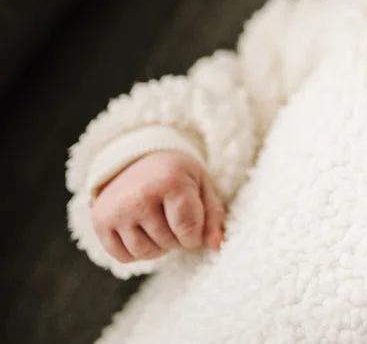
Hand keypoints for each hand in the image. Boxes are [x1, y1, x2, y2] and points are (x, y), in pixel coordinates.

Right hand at [91, 150, 225, 262]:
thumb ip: (213, 215)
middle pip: (168, 242)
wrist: (137, 159)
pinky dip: (137, 252)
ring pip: (145, 253)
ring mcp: (117, 210)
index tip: (194, 224)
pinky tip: (142, 231)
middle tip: (175, 219)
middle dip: (177, 239)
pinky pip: (123, 257)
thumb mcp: (201, 184)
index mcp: (169, 182)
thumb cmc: (175, 173)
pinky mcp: (100, 222)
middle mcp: (139, 196)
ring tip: (161, 226)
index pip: (188, 229)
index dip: (195, 234)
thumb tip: (216, 245)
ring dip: (158, 247)